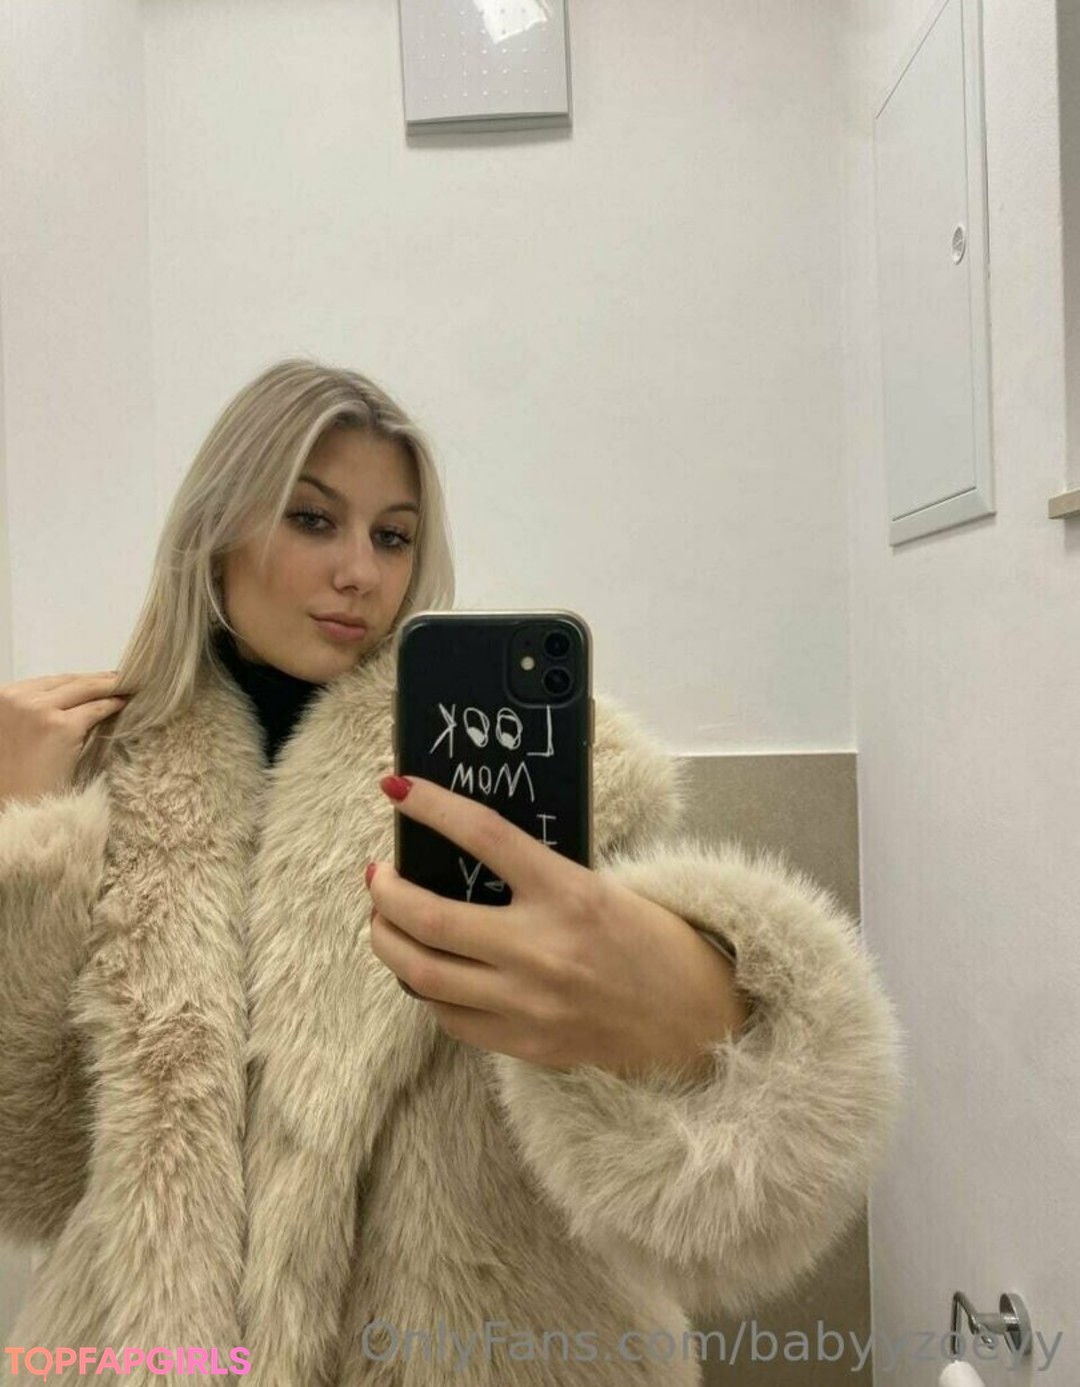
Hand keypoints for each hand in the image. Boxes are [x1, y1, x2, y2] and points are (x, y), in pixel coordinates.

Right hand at [0, 670, 130, 806]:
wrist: (17, 809)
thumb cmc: (17, 778)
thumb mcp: (16, 732)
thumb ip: (34, 712)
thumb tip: (73, 698)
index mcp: (1, 698)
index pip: (46, 682)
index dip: (73, 681)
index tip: (94, 678)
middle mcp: (16, 699)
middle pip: (65, 681)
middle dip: (93, 679)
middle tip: (118, 677)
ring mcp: (38, 711)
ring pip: (83, 689)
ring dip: (108, 686)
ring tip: (126, 685)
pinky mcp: (61, 728)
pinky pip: (95, 709)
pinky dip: (112, 704)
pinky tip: (123, 703)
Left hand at [366, 775, 749, 1080]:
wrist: (696, 1020)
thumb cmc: (652, 941)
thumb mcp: (600, 887)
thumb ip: (536, 876)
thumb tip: (465, 853)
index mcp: (569, 893)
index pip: (483, 836)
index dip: (432, 807)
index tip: (397, 787)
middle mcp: (541, 950)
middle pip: (429, 919)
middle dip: (384, 893)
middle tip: (376, 876)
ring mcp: (528, 1005)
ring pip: (423, 976)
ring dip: (389, 942)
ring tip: (385, 922)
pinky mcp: (524, 1045)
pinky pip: (449, 1019)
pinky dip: (427, 990)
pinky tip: (427, 970)